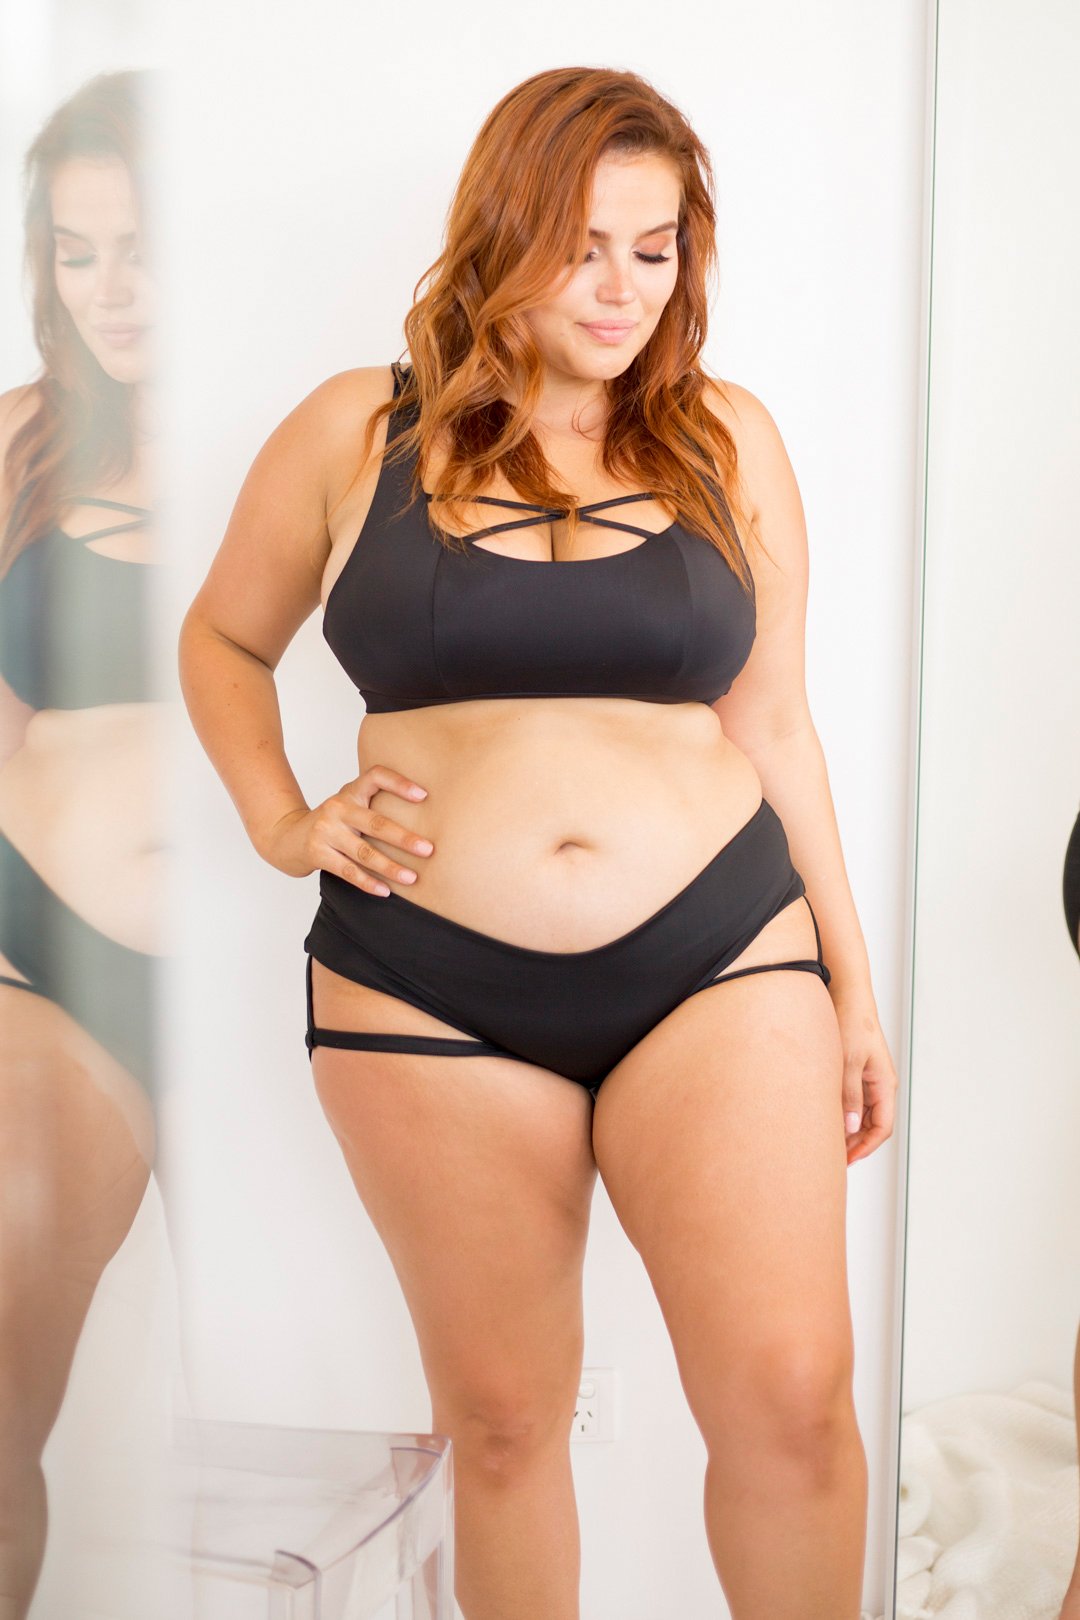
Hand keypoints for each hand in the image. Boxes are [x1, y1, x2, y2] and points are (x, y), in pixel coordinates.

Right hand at [261, 765, 433, 893]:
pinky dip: (368, 882)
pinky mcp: (317, 853)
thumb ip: (375, 805)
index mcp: (350, 792)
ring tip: (412, 878)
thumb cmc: (331, 823)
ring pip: (364, 852)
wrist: (287, 838)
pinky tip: (385, 891)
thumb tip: (424, 819)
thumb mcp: (349, 806)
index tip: (424, 796)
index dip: (399, 783)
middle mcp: (338, 808)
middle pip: (376, 822)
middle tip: (428, 850)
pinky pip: (348, 871)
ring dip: (390, 867)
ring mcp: (326, 831)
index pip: (376, 776)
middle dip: (404, 838)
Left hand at [831, 988, 898, 1165]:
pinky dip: (842, 1112)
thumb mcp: (847, 1062)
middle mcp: (880, 1084)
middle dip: (855, 1143)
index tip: (846, 1160)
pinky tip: (824, 1117)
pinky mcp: (856, 1071)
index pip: (882, 1128)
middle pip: (872, 1125)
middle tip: (831, 1157)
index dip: (865, 1147)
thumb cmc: (851, 1022)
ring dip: (847, 1129)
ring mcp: (869, 1078)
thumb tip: (849, 1128)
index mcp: (884, 1084)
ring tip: (825, 1140)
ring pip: (861, 1114)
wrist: (847, 994)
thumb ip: (849, 1095)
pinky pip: (853, 1100)